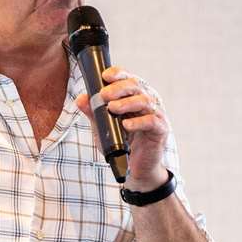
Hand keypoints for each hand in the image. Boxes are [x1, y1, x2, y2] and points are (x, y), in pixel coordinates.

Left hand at [76, 66, 169, 188]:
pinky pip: (152, 121)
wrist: (134, 167)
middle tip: (104, 95)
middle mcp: (146, 101)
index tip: (105, 76)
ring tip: (112, 108)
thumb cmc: (121, 143)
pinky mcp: (161, 130)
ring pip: (145, 101)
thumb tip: (81, 98)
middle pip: (136, 86)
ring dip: (127, 103)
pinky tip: (126, 125)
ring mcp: (156, 114)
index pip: (128, 78)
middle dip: (119, 88)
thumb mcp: (103, 127)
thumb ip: (93, 113)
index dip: (118, 73)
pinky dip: (138, 122)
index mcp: (133, 96)